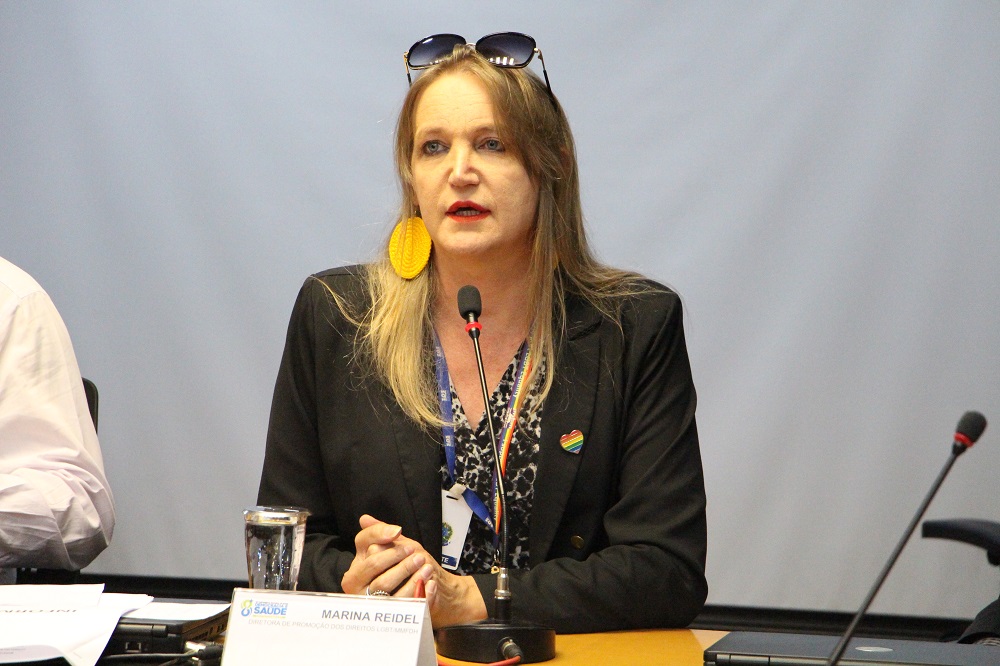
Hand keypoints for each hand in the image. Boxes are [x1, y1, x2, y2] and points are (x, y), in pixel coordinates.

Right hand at [341, 515, 487, 626]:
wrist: (424, 586)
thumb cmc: (403, 564)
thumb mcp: (392, 545)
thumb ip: (378, 532)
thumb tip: (365, 519)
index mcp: (356, 573)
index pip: (368, 556)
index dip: (385, 544)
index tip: (399, 535)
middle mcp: (360, 593)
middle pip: (378, 577)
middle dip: (400, 564)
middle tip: (418, 557)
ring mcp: (376, 607)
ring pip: (390, 593)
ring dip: (411, 579)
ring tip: (427, 569)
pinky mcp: (394, 618)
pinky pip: (406, 608)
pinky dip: (420, 595)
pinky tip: (430, 584)